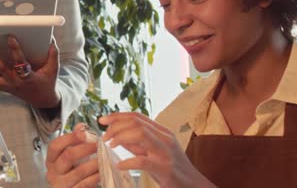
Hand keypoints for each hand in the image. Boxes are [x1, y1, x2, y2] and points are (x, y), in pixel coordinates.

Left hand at [0, 35, 59, 107]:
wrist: (42, 100)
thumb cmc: (46, 83)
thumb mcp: (53, 70)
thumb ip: (52, 55)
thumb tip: (51, 40)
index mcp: (27, 77)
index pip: (20, 63)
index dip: (15, 50)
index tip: (10, 38)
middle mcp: (15, 82)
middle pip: (0, 69)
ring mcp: (7, 86)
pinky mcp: (3, 88)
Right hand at [46, 124, 99, 187]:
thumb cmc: (68, 174)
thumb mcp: (67, 158)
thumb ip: (73, 143)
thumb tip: (80, 127)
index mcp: (51, 160)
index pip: (55, 145)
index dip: (69, 138)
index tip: (83, 132)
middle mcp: (53, 172)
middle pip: (68, 156)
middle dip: (85, 148)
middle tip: (98, 144)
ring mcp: (62, 184)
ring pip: (79, 171)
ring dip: (94, 163)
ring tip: (104, 157)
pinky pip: (85, 183)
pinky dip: (95, 176)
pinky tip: (102, 171)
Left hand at [100, 112, 215, 187]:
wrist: (193, 186)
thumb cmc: (171, 169)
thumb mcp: (154, 152)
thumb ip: (137, 143)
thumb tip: (117, 135)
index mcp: (162, 132)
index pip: (137, 116)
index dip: (117, 115)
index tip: (102, 120)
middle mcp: (165, 138)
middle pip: (136, 122)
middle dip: (116, 126)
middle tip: (104, 136)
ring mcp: (166, 152)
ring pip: (140, 134)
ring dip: (121, 137)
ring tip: (111, 145)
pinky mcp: (165, 168)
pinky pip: (143, 160)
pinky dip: (128, 161)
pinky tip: (119, 165)